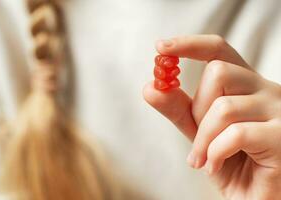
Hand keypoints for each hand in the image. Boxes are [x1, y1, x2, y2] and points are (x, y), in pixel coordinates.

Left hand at [143, 35, 280, 199]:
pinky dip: (216, 152)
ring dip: (203, 139)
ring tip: (203, 159)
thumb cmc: (231, 162)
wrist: (256, 197)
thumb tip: (150, 87)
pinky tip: (215, 165)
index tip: (161, 48)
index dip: (190, 45)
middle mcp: (265, 90)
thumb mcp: (199, 132)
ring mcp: (279, 111)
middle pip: (218, 73)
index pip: (219, 51)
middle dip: (197, 110)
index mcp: (245, 85)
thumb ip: (179, 109)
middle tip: (199, 140)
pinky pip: (236, 133)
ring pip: (223, 106)